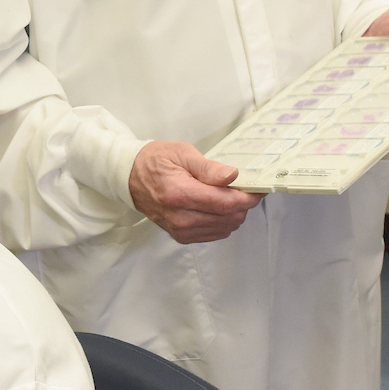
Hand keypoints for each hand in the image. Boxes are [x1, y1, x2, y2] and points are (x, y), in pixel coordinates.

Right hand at [128, 140, 262, 244]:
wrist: (129, 178)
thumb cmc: (155, 161)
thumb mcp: (182, 153)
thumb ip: (208, 168)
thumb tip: (232, 176)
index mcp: (180, 194)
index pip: (227, 203)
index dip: (249, 197)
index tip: (259, 188)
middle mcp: (181, 217)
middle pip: (230, 218)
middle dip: (243, 204)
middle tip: (244, 188)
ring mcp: (181, 230)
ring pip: (225, 228)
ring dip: (234, 213)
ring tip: (229, 195)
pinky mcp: (181, 236)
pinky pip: (215, 234)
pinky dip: (223, 221)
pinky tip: (218, 207)